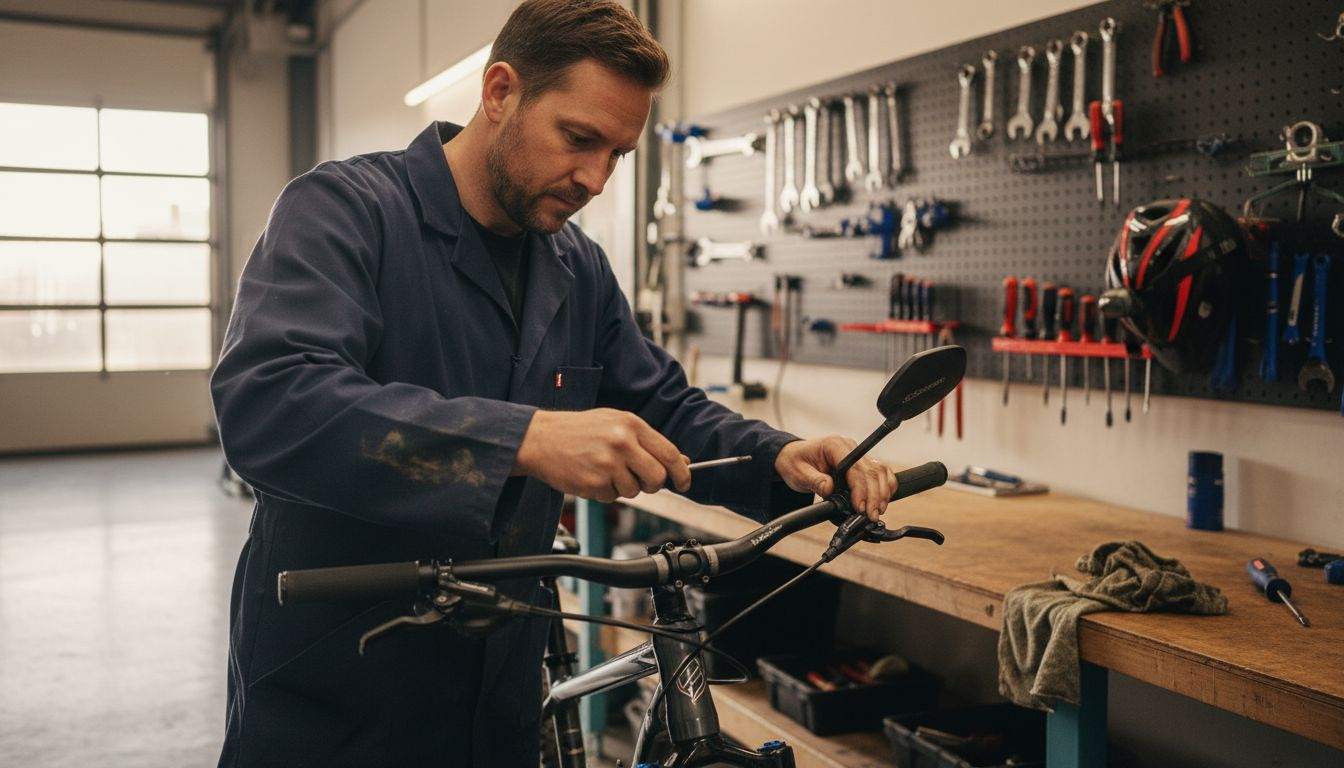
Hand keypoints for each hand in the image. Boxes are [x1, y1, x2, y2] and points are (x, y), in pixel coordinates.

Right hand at [514, 408, 690, 501]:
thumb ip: (647, 441)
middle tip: (638, 478)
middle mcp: (622, 442)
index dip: (682, 472)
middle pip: (657, 478)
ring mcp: (608, 464)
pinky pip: (612, 497)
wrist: (540, 439)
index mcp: (631, 424)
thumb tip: (681, 461)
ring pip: (635, 491)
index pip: (669, 453)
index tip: (685, 482)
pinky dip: (605, 492)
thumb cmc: (578, 430)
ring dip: (624, 487)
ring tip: (605, 471)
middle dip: (652, 484)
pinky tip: (592, 475)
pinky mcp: (594, 483)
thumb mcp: (615, 423)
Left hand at [774, 437, 897, 522]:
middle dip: (874, 496)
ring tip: (877, 512)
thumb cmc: (795, 462)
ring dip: (882, 493)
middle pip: (872, 471)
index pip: (855, 467)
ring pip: (880, 471)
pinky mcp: (861, 463)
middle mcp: (850, 447)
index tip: (860, 508)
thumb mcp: (798, 473)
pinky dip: (885, 487)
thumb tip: (830, 489)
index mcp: (835, 446)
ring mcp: (858, 454)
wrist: (794, 457)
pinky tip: (882, 501)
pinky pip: (880, 473)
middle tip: (871, 516)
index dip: (860, 489)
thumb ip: (815, 481)